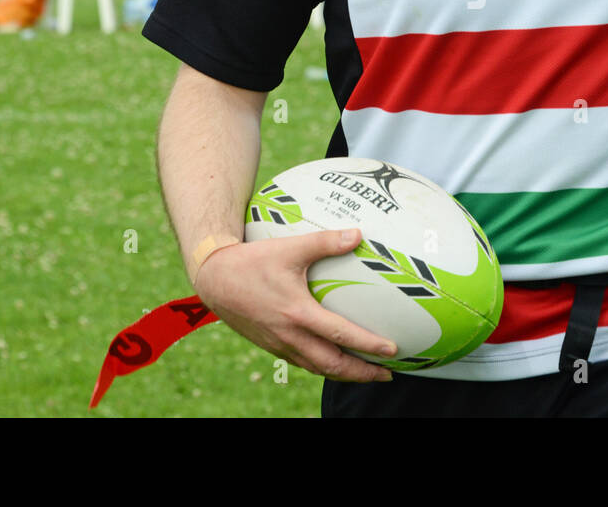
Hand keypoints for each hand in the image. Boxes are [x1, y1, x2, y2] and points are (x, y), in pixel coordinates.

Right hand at [193, 229, 397, 380]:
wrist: (214, 279)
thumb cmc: (252, 261)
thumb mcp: (289, 248)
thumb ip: (324, 242)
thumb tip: (358, 234)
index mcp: (297, 313)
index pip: (341, 335)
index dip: (369, 345)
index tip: (393, 350)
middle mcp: (290, 335)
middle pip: (332, 364)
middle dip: (362, 373)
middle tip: (387, 375)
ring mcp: (279, 344)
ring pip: (317, 368)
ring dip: (344, 373)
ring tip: (366, 373)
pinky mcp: (271, 345)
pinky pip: (302, 362)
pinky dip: (322, 366)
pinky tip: (333, 360)